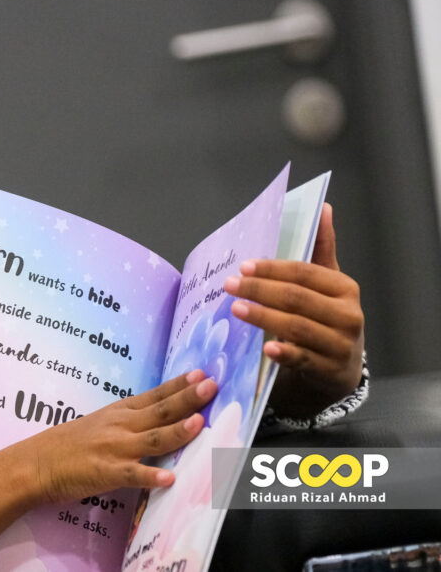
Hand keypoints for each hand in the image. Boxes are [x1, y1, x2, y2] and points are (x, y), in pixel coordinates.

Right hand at [0, 370, 215, 553]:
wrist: (37, 463)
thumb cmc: (69, 444)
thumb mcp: (100, 423)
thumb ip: (130, 421)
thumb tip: (160, 419)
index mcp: (119, 413)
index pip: (155, 396)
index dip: (179, 386)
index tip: (201, 374)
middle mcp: (120, 426)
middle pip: (160, 411)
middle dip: (188, 399)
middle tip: (212, 386)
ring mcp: (114, 448)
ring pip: (152, 439)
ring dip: (178, 431)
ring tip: (200, 423)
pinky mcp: (106, 472)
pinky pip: (133, 474)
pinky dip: (152, 476)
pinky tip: (170, 479)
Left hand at [223, 203, 364, 417]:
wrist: (340, 368)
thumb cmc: (327, 318)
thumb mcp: (327, 284)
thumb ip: (322, 248)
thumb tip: (322, 207)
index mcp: (344, 288)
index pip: (304, 273)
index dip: (272, 268)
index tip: (243, 266)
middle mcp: (348, 315)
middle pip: (297, 298)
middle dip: (260, 290)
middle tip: (230, 286)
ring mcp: (340, 345)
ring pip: (297, 327)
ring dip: (263, 317)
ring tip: (236, 309)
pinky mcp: (329, 370)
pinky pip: (303, 359)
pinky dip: (284, 353)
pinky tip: (265, 348)